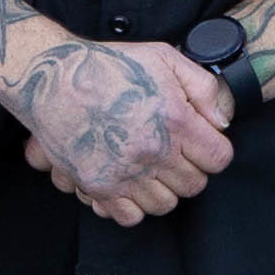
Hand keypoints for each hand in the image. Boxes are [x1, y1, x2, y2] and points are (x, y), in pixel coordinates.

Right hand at [12, 38, 233, 225]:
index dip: (212, 151)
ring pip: (164, 205)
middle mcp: (153, 152)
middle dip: (188, 170)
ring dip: (162, 189)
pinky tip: (129, 184)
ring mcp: (125, 173)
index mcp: (175, 121)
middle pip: (193, 185)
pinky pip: (129, 216)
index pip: (218, 159)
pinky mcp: (98, 186)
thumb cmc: (109, 66)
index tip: (200, 144)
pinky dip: (132, 205)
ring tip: (150, 168)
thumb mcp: (165, 58)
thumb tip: (221, 122)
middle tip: (172, 154)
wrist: (53, 79)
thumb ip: (203, 88)